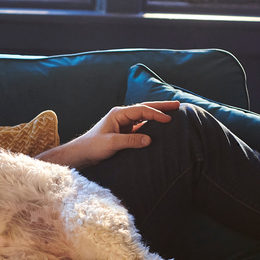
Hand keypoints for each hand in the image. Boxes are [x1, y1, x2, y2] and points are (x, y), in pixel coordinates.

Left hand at [38, 101, 179, 168]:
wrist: (82, 154)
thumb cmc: (92, 147)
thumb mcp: (111, 144)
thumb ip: (130, 141)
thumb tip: (149, 140)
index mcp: (119, 114)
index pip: (142, 110)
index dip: (156, 113)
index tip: (169, 119)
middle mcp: (123, 116)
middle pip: (145, 108)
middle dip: (162, 107)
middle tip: (178, 105)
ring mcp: (124, 124)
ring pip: (145, 117)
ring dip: (158, 115)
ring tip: (174, 114)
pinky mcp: (125, 133)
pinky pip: (142, 127)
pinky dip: (152, 126)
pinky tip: (162, 128)